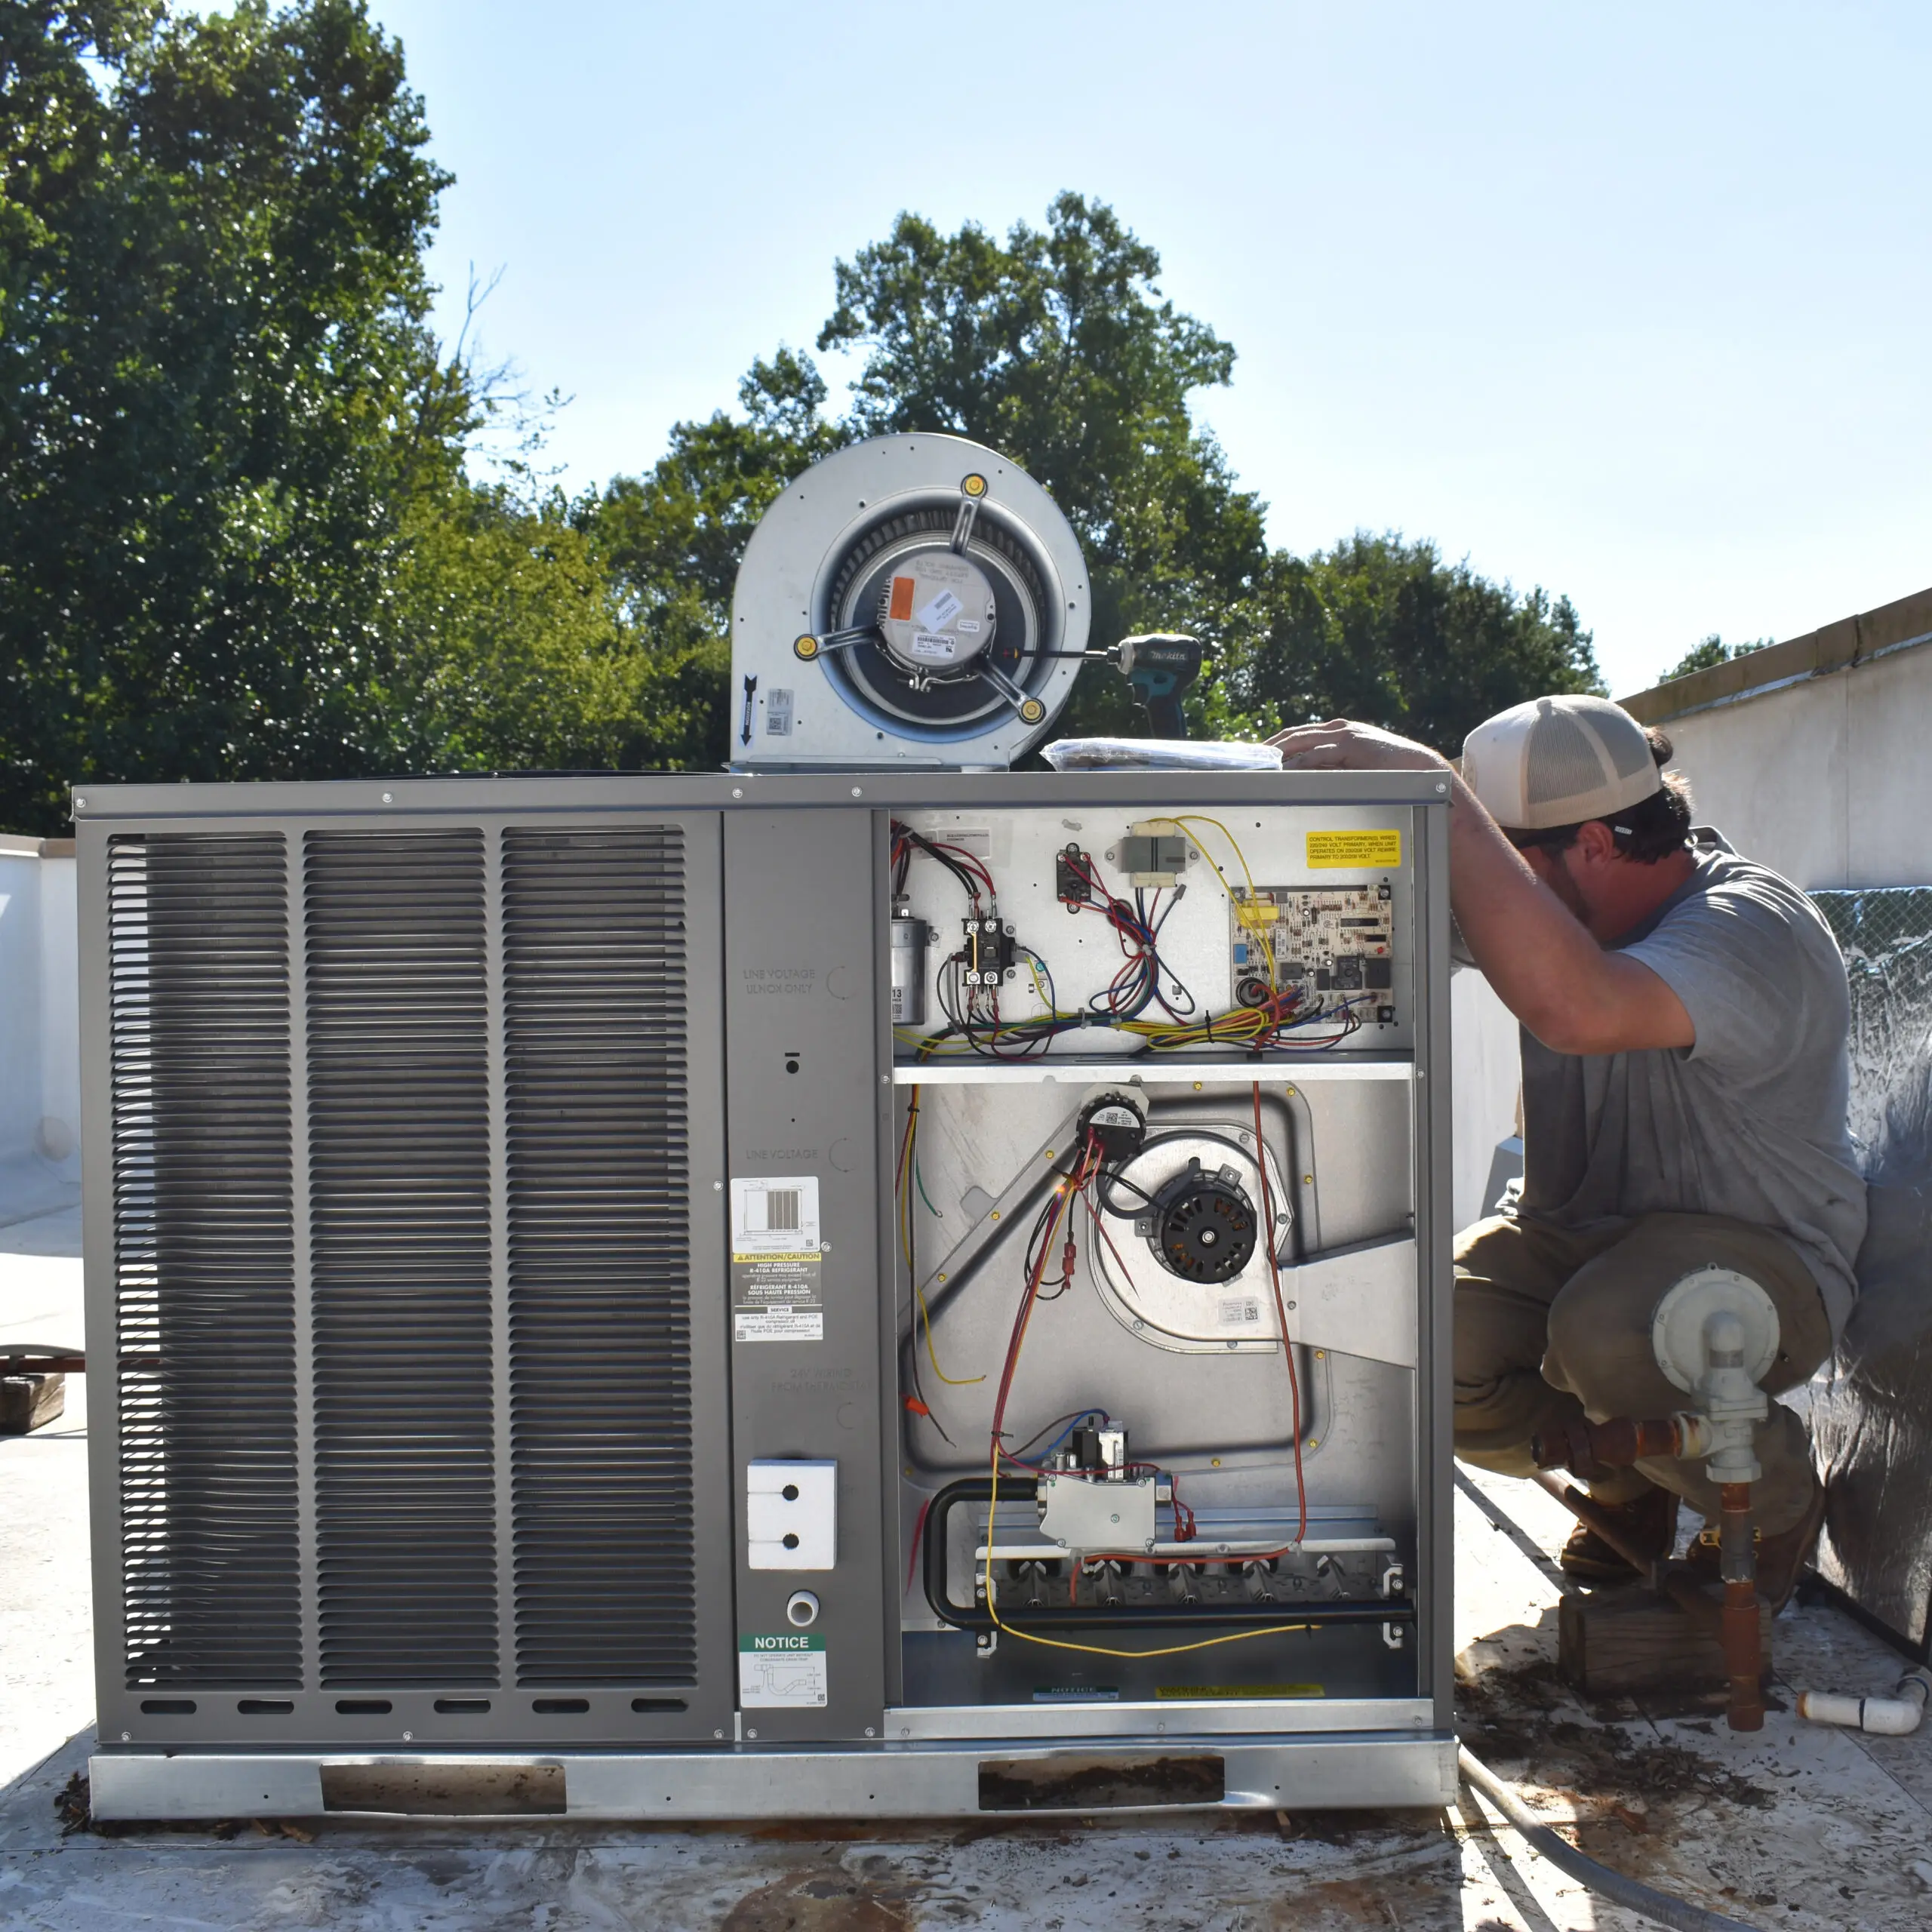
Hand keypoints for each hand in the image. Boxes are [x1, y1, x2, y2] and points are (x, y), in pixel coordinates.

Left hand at [1268, 719, 1450, 773]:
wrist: (1418, 766)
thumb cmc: (1388, 770)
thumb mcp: (1353, 766)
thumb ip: (1330, 767)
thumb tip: (1302, 780)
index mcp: (1336, 732)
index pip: (1297, 735)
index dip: (1275, 744)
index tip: (1257, 756)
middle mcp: (1337, 729)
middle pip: (1293, 735)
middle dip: (1269, 747)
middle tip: (1248, 759)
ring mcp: (1344, 735)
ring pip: (1301, 741)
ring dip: (1279, 753)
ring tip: (1260, 765)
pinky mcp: (1351, 744)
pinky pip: (1319, 755)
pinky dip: (1299, 763)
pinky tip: (1286, 772)